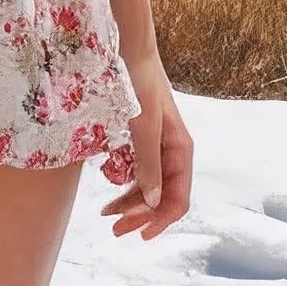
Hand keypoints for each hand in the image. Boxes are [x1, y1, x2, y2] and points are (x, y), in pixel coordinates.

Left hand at [100, 57, 192, 240]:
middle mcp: (172, 151)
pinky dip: (124, 181)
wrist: (129, 50)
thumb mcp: (143, 127)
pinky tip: (108, 183)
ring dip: (130, 201)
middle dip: (140, 215)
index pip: (177, 199)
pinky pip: (137, 168)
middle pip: (161, 196)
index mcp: (180, 151)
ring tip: (106, 213)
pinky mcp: (142, 137)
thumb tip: (154, 202)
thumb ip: (148, 164)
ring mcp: (157, 145)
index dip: (160, 221)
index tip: (139, 235)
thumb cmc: (139, 84)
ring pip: (148, 185)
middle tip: (113, 229)